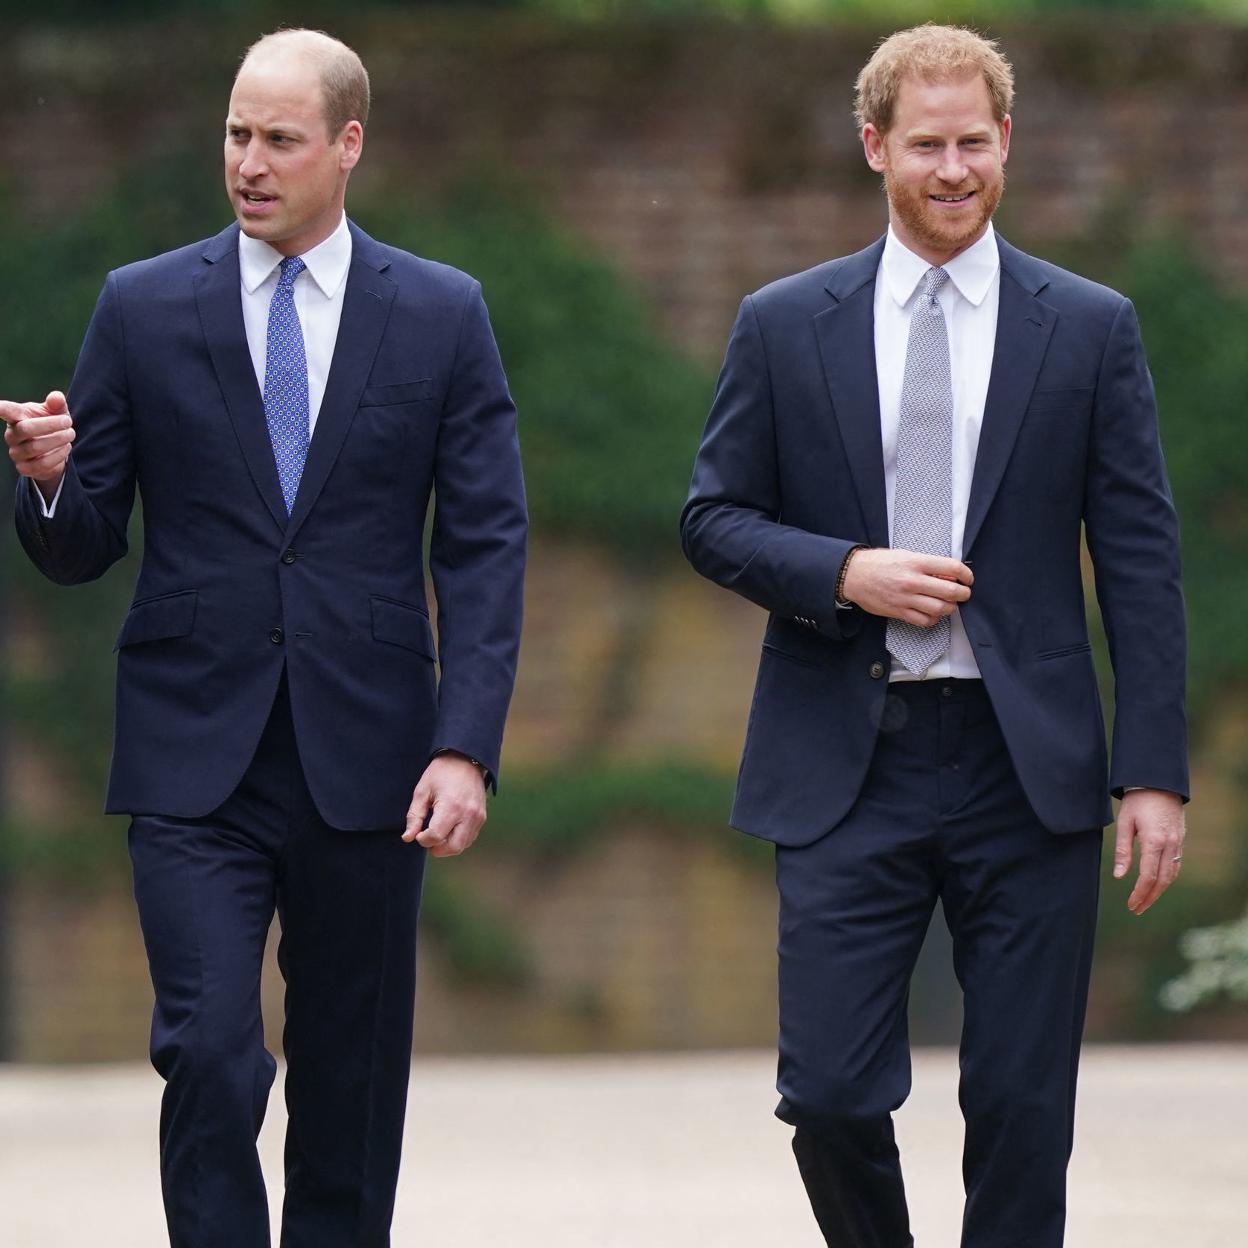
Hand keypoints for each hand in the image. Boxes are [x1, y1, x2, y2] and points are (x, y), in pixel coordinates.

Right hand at [3, 390, 74, 501]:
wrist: (55, 450)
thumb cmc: (51, 425)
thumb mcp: (56, 412)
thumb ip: (56, 404)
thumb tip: (57, 397)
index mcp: (16, 417)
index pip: (6, 410)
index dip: (0, 409)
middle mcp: (12, 435)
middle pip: (26, 429)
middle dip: (51, 425)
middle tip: (68, 422)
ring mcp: (16, 452)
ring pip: (35, 447)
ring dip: (58, 440)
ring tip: (70, 434)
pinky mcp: (24, 468)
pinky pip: (42, 463)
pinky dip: (58, 455)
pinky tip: (66, 448)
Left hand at [401, 753, 486, 856]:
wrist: (465, 759)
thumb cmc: (441, 773)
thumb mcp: (422, 791)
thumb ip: (414, 816)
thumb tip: (408, 838)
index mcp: (451, 807)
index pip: (436, 837)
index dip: (423, 839)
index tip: (419, 833)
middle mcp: (468, 815)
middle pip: (452, 847)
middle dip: (437, 849)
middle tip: (427, 839)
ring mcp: (477, 817)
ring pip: (462, 845)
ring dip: (448, 846)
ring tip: (437, 834)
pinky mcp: (482, 817)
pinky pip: (470, 838)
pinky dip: (458, 840)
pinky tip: (448, 830)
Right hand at [841, 548, 972, 625]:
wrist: (853, 575)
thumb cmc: (879, 563)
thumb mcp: (905, 555)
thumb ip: (927, 564)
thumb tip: (949, 573)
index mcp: (916, 562)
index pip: (952, 568)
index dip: (966, 575)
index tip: (967, 579)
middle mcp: (913, 581)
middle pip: (950, 591)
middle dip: (963, 594)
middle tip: (963, 594)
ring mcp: (906, 598)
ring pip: (940, 609)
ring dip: (950, 608)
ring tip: (949, 604)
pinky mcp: (899, 612)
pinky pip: (924, 620)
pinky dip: (934, 619)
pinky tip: (933, 613)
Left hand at [1113, 789, 1185, 914]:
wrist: (1158, 782)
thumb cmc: (1137, 801)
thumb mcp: (1124, 823)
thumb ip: (1122, 851)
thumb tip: (1118, 876)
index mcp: (1154, 841)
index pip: (1148, 876)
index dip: (1140, 893)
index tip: (1131, 905)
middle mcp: (1170, 844)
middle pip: (1163, 880)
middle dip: (1150, 897)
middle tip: (1137, 909)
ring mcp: (1178, 842)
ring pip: (1172, 874)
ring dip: (1160, 890)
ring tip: (1145, 901)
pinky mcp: (1180, 839)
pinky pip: (1176, 864)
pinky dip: (1167, 878)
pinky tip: (1157, 884)